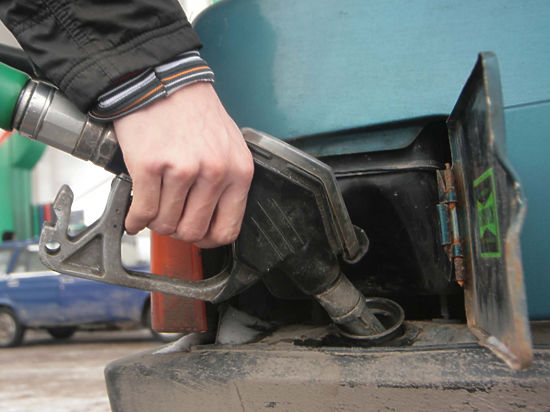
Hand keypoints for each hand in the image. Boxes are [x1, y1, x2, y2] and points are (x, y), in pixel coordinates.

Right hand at [114, 82, 253, 247]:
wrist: (162, 80)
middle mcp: (214, 172)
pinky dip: (134, 220)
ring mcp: (182, 170)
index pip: (227, 230)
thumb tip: (212, 220)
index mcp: (239, 171)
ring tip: (153, 209)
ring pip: (165, 224)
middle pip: (192, 231)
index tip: (195, 234)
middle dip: (177, 230)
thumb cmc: (194, 112)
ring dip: (155, 222)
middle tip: (169, 219)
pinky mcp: (150, 166)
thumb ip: (227, 183)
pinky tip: (134, 216)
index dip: (207, 239)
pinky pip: (142, 212)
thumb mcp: (229, 146)